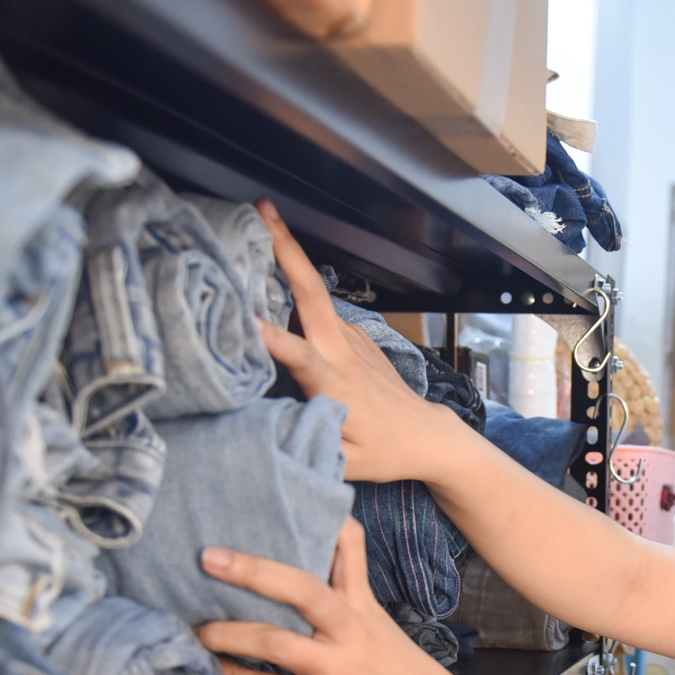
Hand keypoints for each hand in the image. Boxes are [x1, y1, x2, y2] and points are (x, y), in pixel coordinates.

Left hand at [195, 520, 471, 674]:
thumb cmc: (405, 673)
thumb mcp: (381, 624)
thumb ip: (349, 593)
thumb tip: (314, 564)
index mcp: (362, 605)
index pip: (348, 548)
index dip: (321, 521)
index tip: (278, 498)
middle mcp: (349, 630)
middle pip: (301, 588)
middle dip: (252, 571)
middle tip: (208, 558)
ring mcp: (338, 669)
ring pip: (276, 642)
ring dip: (229, 633)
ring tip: (198, 628)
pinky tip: (220, 670)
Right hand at [255, 201, 461, 483]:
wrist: (427, 434)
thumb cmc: (384, 451)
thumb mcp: (343, 462)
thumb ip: (305, 440)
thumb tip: (264, 421)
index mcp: (337, 385)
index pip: (302, 357)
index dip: (274, 340)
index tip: (247, 323)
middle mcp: (343, 353)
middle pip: (311, 294)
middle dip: (287, 251)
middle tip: (261, 212)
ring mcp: (351, 340)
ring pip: (314, 293)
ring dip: (290, 256)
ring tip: (259, 223)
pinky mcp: (354, 337)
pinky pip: (320, 306)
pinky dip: (298, 284)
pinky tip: (278, 271)